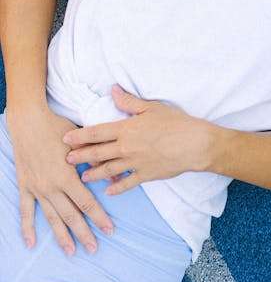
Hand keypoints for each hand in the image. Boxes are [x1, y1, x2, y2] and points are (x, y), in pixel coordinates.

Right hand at [5, 102, 113, 255]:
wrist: (29, 121)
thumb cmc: (57, 127)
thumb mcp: (82, 141)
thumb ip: (98, 159)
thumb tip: (115, 175)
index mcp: (67, 176)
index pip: (87, 202)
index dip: (99, 217)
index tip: (108, 229)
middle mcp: (52, 186)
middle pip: (71, 215)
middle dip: (84, 233)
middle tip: (94, 248)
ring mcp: (38, 188)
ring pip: (52, 217)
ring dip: (62, 235)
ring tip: (71, 251)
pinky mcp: (25, 186)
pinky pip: (26, 211)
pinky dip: (27, 228)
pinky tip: (31, 242)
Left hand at [62, 85, 211, 194]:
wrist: (193, 143)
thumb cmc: (174, 122)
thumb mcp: (151, 107)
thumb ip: (129, 101)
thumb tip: (112, 90)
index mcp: (126, 129)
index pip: (97, 132)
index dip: (80, 136)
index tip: (66, 139)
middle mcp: (126, 147)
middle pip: (98, 153)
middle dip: (80, 156)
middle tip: (67, 160)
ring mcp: (134, 163)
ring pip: (108, 170)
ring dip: (94, 173)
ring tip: (83, 177)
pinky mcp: (145, 175)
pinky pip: (126, 184)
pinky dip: (116, 188)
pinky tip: (109, 191)